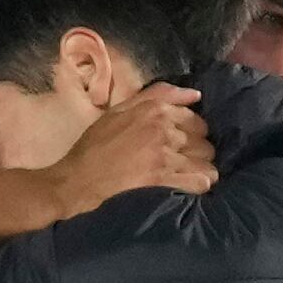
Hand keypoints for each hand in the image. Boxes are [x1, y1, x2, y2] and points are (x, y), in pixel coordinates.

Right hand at [36, 85, 210, 218]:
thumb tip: (196, 95)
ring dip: (199, 168)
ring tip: (186, 175)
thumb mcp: (120, 111)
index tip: (182, 143)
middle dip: (196, 151)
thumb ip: (158, 96)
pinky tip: (187, 187)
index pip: (194, 118)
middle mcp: (164, 130)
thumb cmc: (95, 147)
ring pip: (205, 161)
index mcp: (154, 110)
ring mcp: (165, 156)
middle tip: (182, 161)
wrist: (77, 182)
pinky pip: (200, 181)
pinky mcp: (165, 181)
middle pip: (203, 140)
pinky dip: (199, 184)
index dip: (191, 132)